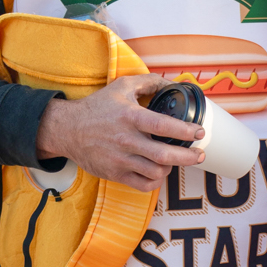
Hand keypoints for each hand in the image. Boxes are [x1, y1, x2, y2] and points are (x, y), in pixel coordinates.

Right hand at [36, 74, 204, 190]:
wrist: (67, 129)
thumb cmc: (97, 107)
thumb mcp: (122, 86)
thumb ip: (149, 82)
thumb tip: (173, 83)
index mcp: (130, 117)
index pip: (164, 126)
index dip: (186, 131)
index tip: (199, 132)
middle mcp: (126, 140)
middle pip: (164, 155)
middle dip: (188, 157)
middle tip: (199, 155)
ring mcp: (120, 159)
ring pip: (156, 172)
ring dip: (171, 168)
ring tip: (175, 160)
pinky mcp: (114, 173)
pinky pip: (142, 184)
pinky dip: (156, 181)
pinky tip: (159, 172)